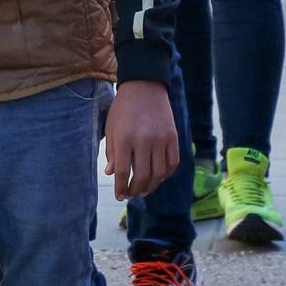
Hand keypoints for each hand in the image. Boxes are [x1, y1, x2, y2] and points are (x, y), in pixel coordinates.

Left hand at [104, 80, 178, 200]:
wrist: (145, 88)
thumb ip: (112, 152)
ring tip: (144, 189)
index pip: (123, 172)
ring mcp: (161, 140)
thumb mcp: (111, 128)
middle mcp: (144, 141)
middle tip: (132, 195)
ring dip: (152, 186)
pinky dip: (166, 174)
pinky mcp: (174, 138)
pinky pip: (172, 163)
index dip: (121, 187)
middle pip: (143, 176)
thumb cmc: (123, 109)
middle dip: (136, 190)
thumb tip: (111, 173)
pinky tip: (158, 177)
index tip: (120, 196)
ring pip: (160, 173)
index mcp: (125, 138)